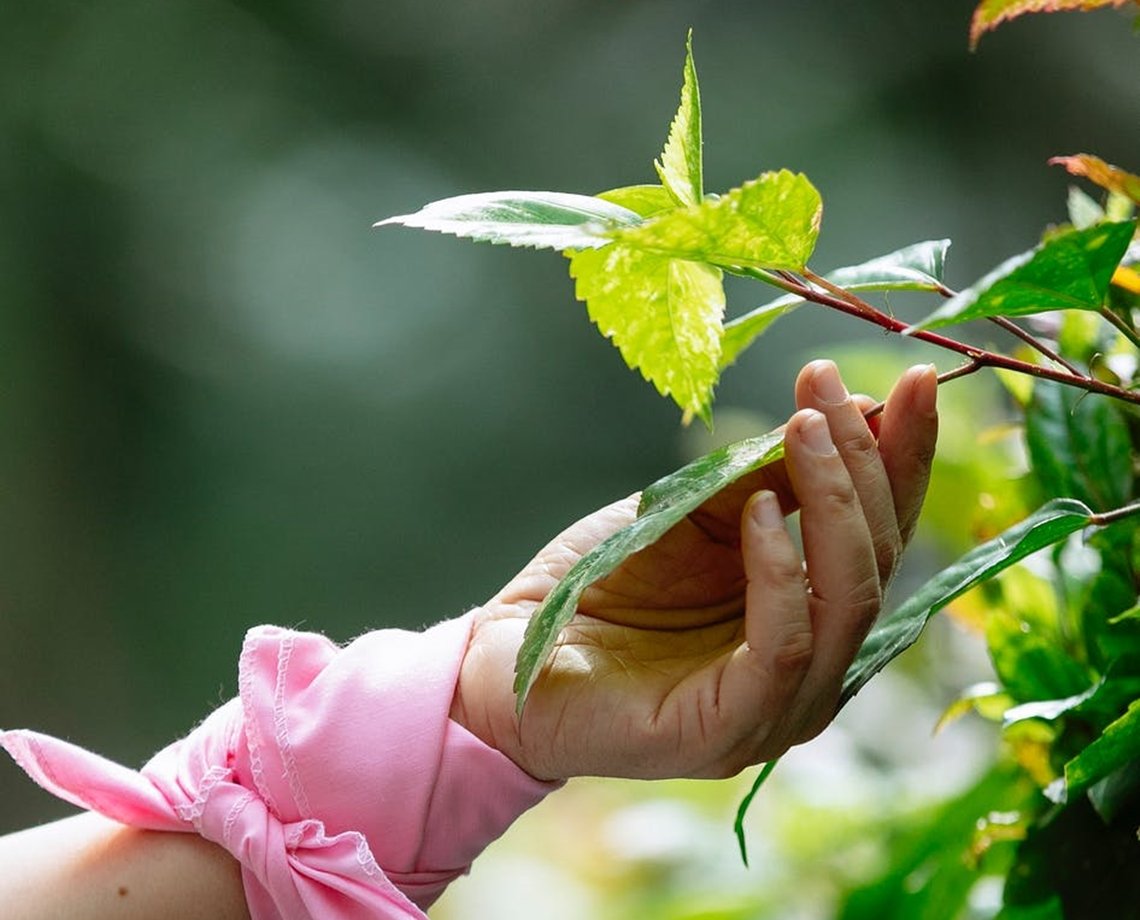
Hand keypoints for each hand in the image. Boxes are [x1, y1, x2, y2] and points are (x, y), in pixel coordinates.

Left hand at [450, 360, 937, 781]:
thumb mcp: (696, 515)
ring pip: (847, 602)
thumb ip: (768, 481)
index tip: (917, 380)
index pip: (880, 533)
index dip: (905, 458)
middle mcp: (813, 664)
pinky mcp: (730, 729)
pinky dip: (780, 573)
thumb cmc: (602, 585)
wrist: (508, 656)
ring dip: (834, 503)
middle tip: (830, 389)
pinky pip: (783, 646)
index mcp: (810, 612)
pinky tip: (764, 512)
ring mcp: (778, 706)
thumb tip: (845, 412)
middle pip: (878, 562)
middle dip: (867, 465)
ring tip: (804, 428)